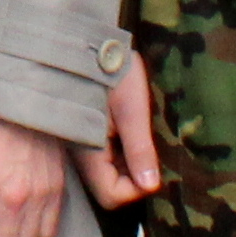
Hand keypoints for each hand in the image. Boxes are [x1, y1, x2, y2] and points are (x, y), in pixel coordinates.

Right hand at [72, 47, 164, 209]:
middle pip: (110, 188)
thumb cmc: (110, 70)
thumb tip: (151, 186)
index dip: (137, 190)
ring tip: (144, 138)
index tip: (154, 168)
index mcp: (89, 152)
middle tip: (153, 152)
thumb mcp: (131, 108)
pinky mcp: (85, 134)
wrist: (86, 41)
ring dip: (131, 165)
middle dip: (135, 178)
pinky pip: (106, 158)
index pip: (112, 196)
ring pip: (109, 174)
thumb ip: (140, 149)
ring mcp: (82, 145)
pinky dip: (123, 153)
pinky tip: (132, 131)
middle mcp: (81, 155)